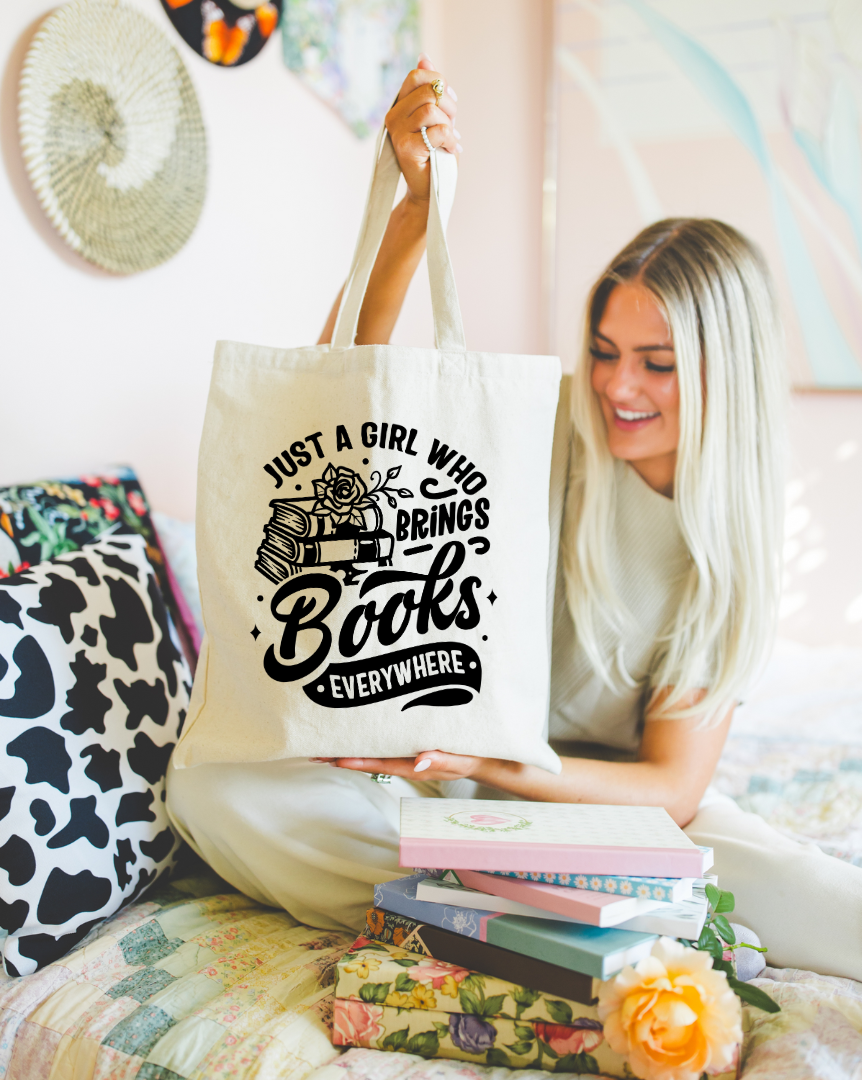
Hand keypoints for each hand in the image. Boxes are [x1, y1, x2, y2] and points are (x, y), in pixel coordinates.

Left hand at [311, 751, 483, 782]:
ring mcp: (407, 752)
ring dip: (350, 747)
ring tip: (325, 743)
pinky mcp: (410, 743)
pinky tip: (354, 731)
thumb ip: (441, 759)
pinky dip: (367, 737)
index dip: (358, 762)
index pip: (380, 764)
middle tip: (316, 752)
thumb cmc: (472, 757)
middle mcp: (406, 760)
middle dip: (343, 755)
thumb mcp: (461, 759)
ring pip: (373, 750)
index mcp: (415, 765)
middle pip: (370, 758)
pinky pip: (384, 741)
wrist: (485, 755)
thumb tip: (418, 760)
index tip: (336, 758)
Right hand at [385, 54, 459, 205]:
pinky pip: (438, 130)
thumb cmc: (435, 154)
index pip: (416, 77)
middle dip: (448, 106)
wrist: (429, 190)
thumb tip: (424, 57)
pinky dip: (450, 140)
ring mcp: (397, 132)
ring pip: (432, 109)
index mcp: (399, 106)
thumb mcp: (436, 117)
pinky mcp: (406, 148)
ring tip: (449, 140)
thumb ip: (430, 90)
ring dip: (449, 125)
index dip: (438, 82)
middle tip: (452, 124)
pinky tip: (449, 150)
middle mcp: (393, 116)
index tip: (448, 101)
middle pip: (427, 91)